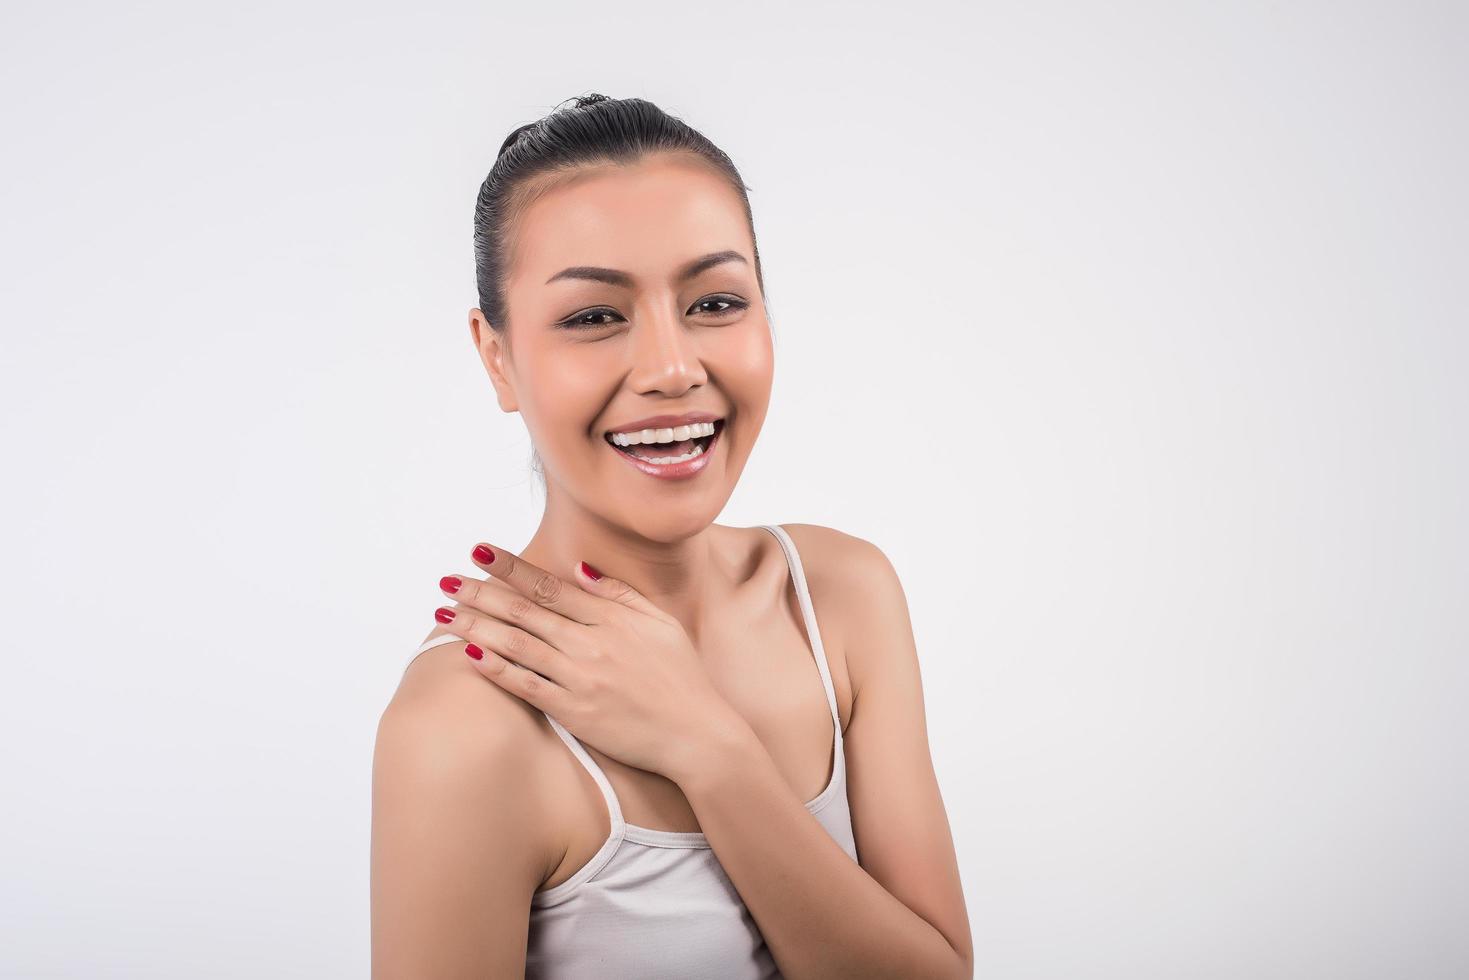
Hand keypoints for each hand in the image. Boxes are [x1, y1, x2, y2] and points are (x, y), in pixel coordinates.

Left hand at [432, 542, 751, 782]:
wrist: (697, 734)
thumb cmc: (682, 678)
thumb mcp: (660, 623)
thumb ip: (618, 594)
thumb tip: (579, 568)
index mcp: (611, 617)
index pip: (550, 585)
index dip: (511, 567)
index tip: (480, 552)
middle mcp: (592, 642)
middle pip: (525, 611)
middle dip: (481, 593)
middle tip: (447, 581)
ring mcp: (581, 677)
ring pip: (518, 644)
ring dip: (477, 626)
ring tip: (444, 613)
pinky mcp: (574, 711)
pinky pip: (527, 685)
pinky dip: (498, 668)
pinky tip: (470, 654)